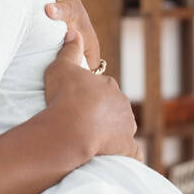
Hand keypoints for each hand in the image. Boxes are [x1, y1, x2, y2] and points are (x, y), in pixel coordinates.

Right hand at [44, 31, 140, 162]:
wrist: (71, 127)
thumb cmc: (64, 97)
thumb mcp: (61, 67)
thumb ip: (69, 49)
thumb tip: (74, 32)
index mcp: (109, 86)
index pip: (104, 88)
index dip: (91, 95)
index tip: (78, 102)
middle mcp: (122, 104)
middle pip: (115, 108)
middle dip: (103, 114)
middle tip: (84, 122)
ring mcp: (126, 127)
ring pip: (124, 128)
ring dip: (115, 132)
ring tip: (97, 141)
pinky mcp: (126, 147)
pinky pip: (133, 153)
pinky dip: (129, 156)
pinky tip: (123, 160)